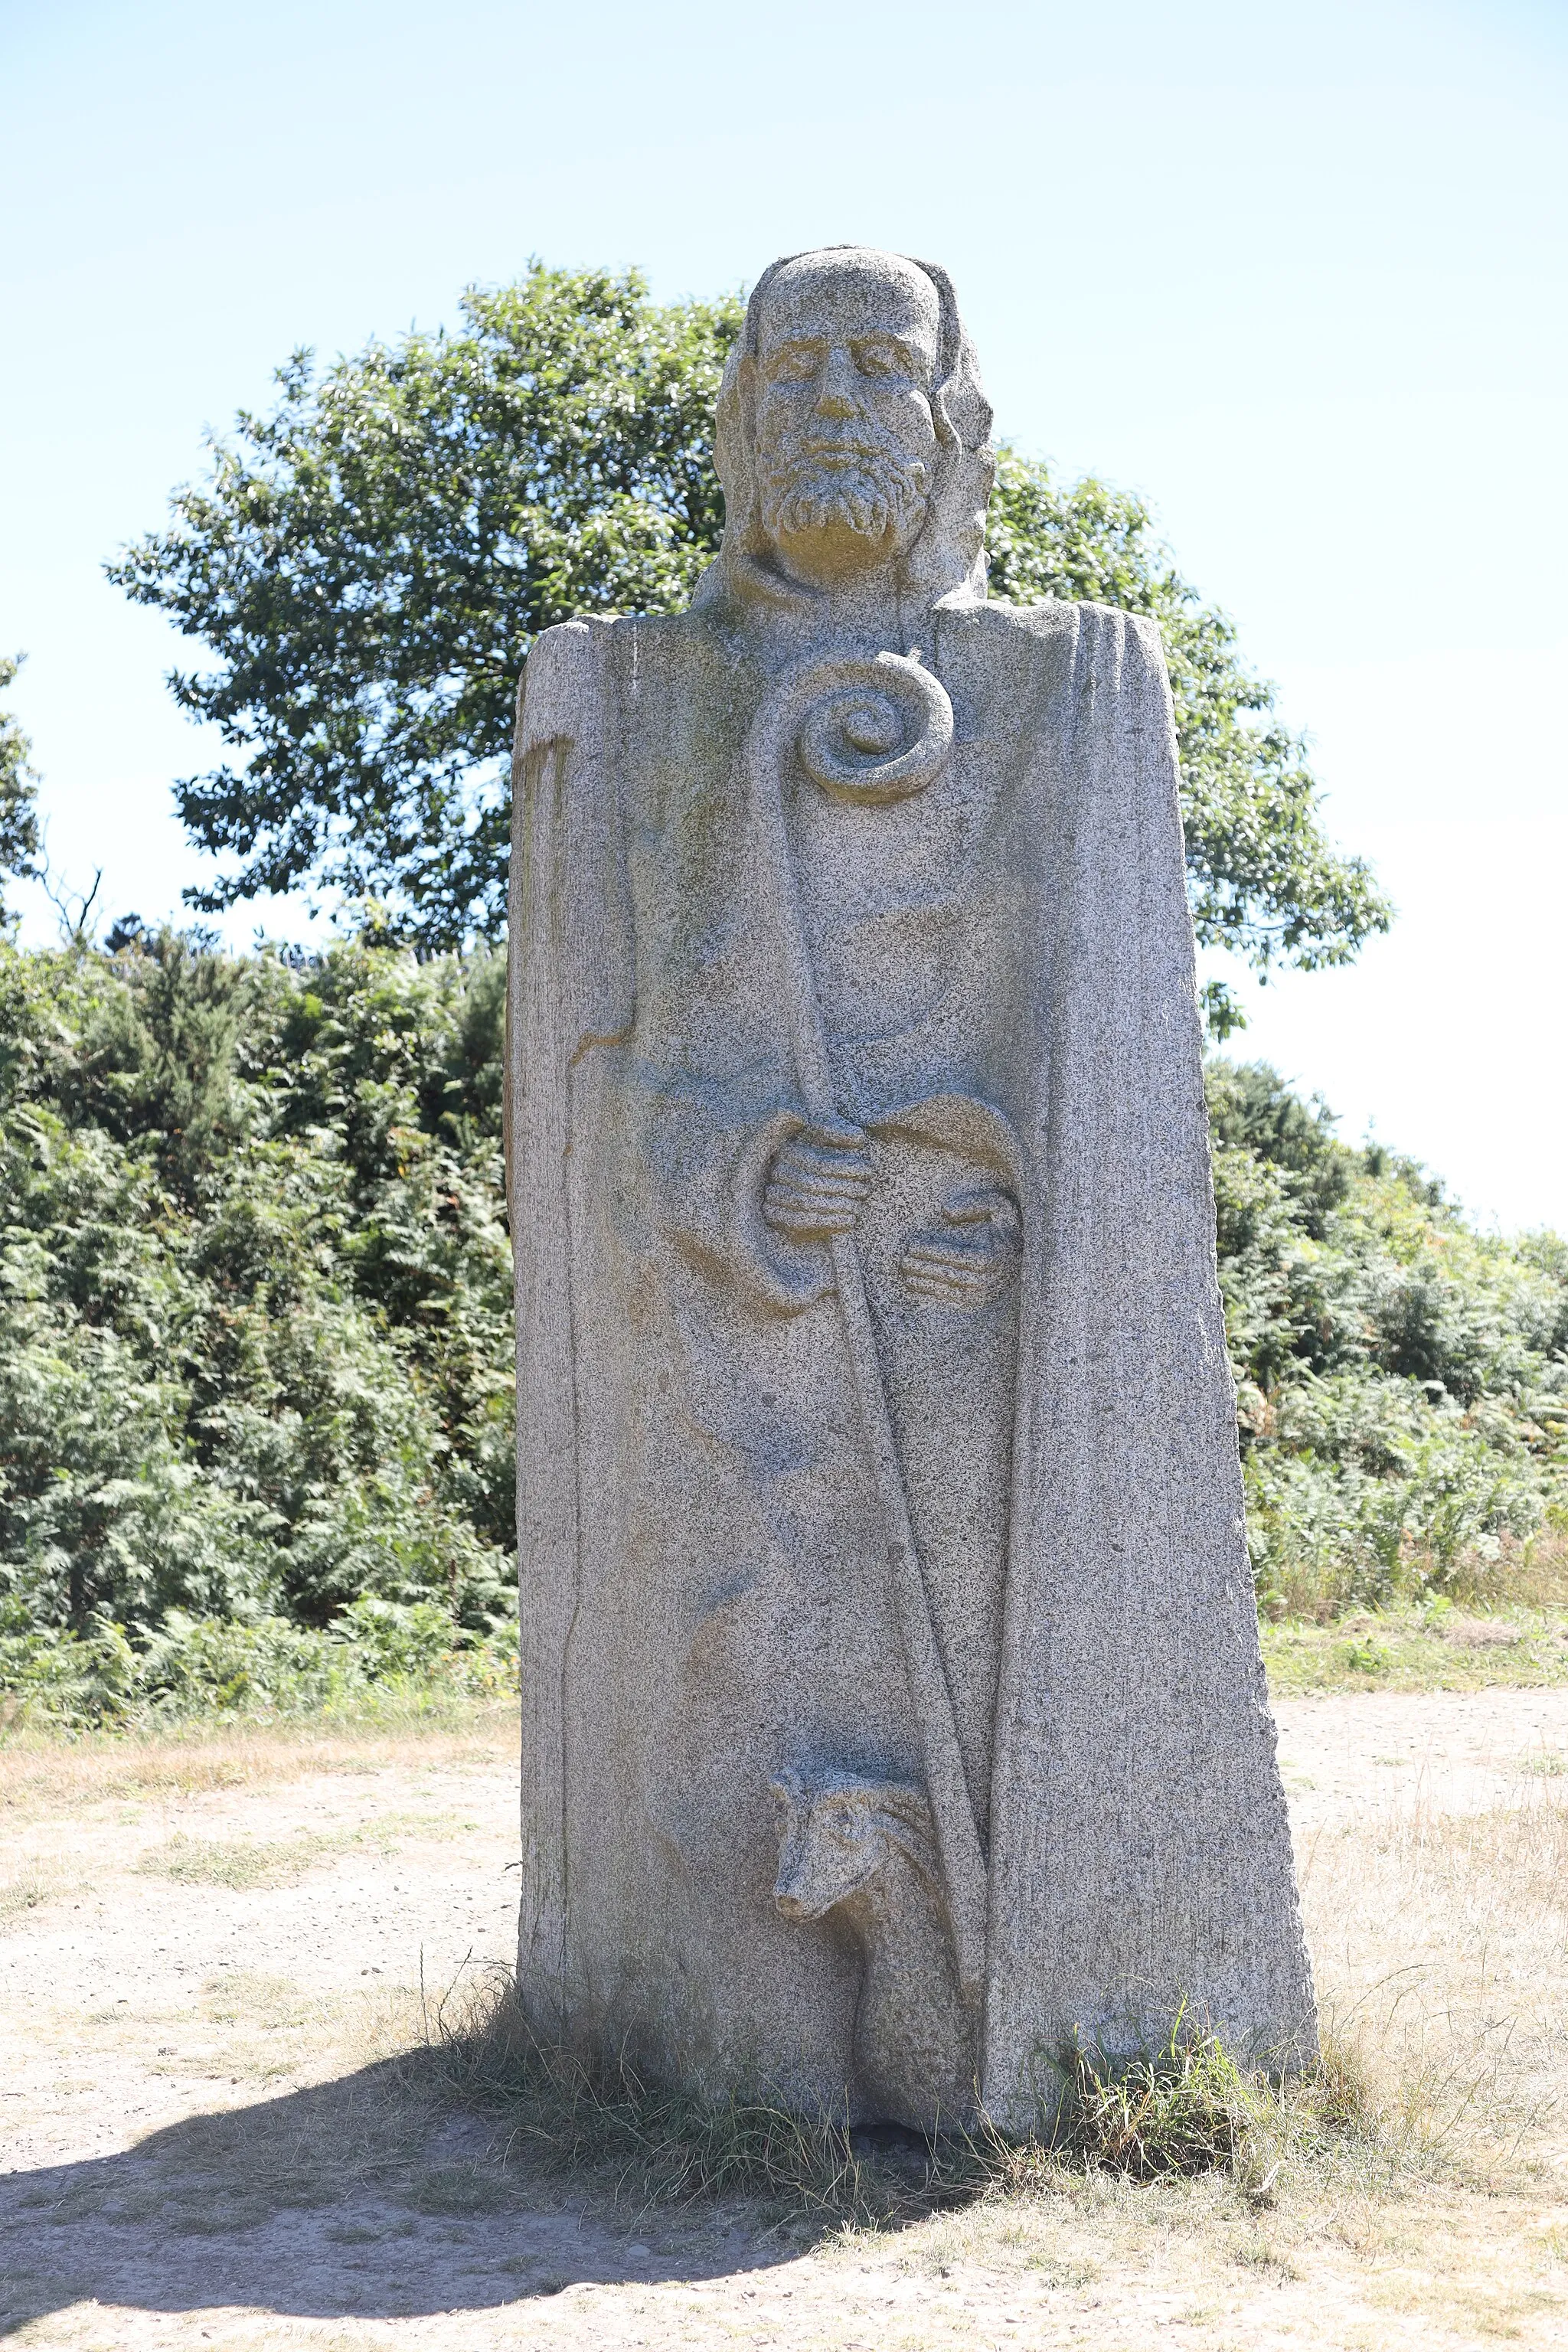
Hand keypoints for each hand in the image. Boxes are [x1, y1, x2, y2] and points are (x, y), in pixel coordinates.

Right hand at [763, 1118, 872, 1240]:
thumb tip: (858, 1137)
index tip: (868, 1170)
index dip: (845, 1167)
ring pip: (805, 1202)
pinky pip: (801, 1221)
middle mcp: (774, 1171)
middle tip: (866, 1190)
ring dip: (838, 1205)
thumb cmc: (825, 1160)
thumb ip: (837, 1131)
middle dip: (843, 1188)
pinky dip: (830, 1221)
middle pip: (810, 1183)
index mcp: (786, 1150)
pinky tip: (850, 1220)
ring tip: (859, 1205)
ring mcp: (770, 1194)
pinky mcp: (774, 1216)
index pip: (817, 1162)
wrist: (806, 1194)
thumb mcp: (826, 1138)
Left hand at [900, 1186, 1019, 1306]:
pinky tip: (916, 1288)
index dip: (932, 1251)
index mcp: (993, 1256)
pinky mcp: (978, 1303)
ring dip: (924, 1284)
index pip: (957, 1255)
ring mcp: (984, 1294)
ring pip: (949, 1291)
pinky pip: (952, 1302)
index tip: (913, 1244)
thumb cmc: (1005, 1226)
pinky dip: (932, 1297)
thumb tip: (946, 1212)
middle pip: (950, 1275)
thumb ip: (974, 1203)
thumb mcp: (998, 1205)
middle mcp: (989, 1279)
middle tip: (904, 1260)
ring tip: (906, 1274)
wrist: (1025, 1254)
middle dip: (924, 1268)